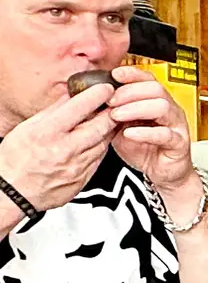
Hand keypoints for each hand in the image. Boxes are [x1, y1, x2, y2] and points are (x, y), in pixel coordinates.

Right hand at [0, 74, 119, 212]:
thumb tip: (69, 96)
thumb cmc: (13, 161)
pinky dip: (101, 148)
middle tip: (118, 104)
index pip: (79, 108)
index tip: (106, 89)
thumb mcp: (26, 129)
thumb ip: (51, 112)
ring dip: (109, 130)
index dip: (97, 96)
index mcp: (47, 133)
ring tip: (109, 121)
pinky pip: (99, 160)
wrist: (12, 193)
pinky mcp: (83, 179)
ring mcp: (76, 167)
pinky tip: (98, 142)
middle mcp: (64, 150)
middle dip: (113, 112)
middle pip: (100, 126)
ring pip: (103, 143)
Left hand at [106, 66, 192, 190]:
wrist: (161, 173)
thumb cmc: (143, 148)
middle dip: (129, 92)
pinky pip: (165, 134)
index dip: (132, 74)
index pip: (148, 79)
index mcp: (156, 101)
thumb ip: (112, 111)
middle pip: (155, 88)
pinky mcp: (179, 144)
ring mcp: (176, 126)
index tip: (115, 74)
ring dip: (136, 108)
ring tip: (116, 116)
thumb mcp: (121, 126)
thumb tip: (91, 98)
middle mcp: (169, 110)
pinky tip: (129, 133)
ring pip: (162, 106)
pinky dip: (145, 133)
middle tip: (110, 101)